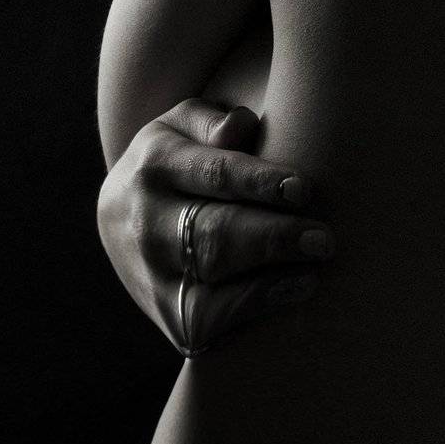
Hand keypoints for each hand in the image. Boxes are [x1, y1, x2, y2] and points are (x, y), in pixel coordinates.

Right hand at [96, 97, 336, 357]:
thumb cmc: (179, 160)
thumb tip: (239, 127)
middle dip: (271, 239)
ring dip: (265, 284)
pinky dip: (253, 311)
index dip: (258, 183)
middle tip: (323, 239)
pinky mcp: (168, 319)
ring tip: (313, 272)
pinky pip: (211, 323)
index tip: (304, 189)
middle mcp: (143, 223)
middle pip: (211, 237)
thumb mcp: (185, 126)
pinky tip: (291, 292)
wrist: (122, 218)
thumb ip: (213, 120)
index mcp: (154, 165)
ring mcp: (150, 277)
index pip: (212, 174)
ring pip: (208, 289)